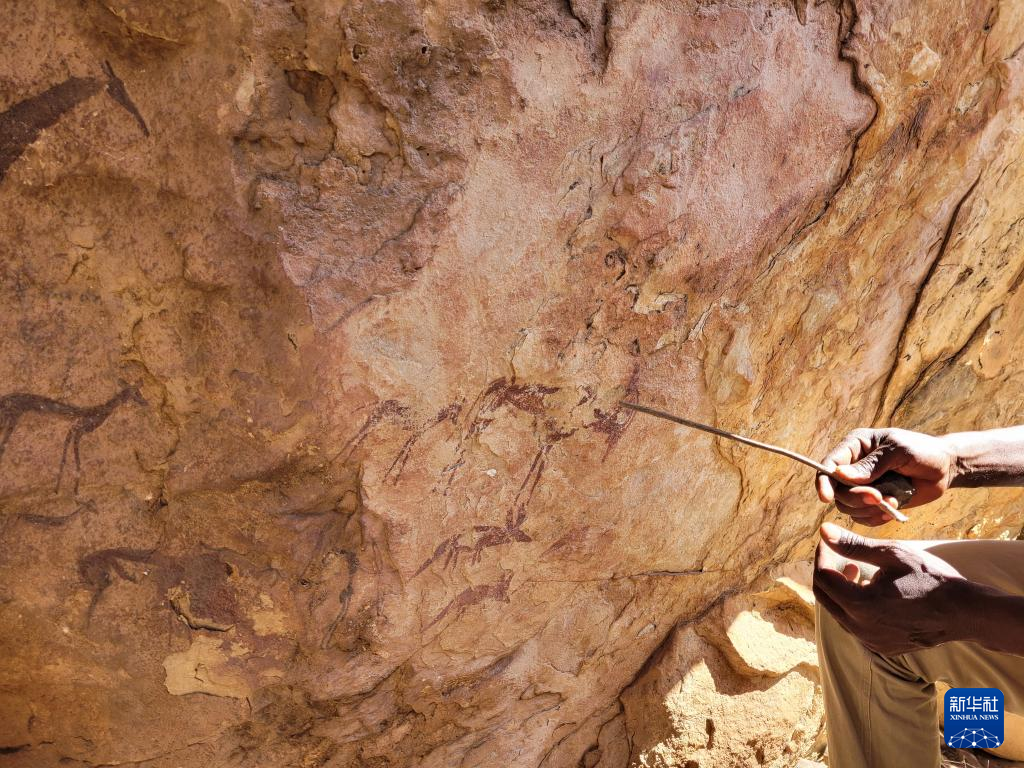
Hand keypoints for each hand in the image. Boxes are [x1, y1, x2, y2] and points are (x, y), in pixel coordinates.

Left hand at [813, 523, 968, 654]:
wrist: (964, 612)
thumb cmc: (929, 578)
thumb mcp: (891, 554)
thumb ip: (853, 545)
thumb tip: (824, 531)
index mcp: (860, 605)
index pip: (823, 577)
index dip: (822, 556)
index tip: (829, 542)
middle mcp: (860, 629)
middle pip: (825, 597)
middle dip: (827, 573)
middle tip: (840, 555)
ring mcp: (871, 641)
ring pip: (839, 612)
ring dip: (841, 590)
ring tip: (858, 571)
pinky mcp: (881, 647)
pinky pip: (855, 625)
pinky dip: (854, 607)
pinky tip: (872, 592)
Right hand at [816, 427, 956, 525]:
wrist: (945, 468)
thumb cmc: (923, 451)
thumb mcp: (898, 451)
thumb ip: (871, 464)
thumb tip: (840, 475)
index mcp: (855, 446)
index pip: (829, 464)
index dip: (824, 481)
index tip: (826, 497)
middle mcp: (854, 467)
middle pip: (837, 490)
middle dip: (856, 497)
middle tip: (878, 497)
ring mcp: (863, 486)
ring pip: (848, 507)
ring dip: (869, 508)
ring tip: (894, 501)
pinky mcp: (873, 503)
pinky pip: (863, 518)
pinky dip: (876, 518)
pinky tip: (893, 510)